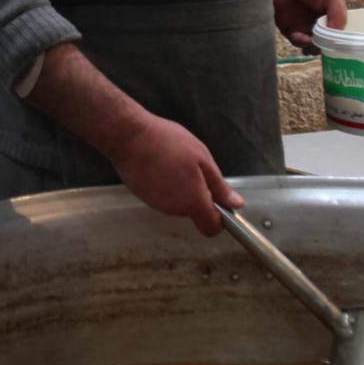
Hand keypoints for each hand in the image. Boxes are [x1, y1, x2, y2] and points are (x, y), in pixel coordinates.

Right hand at [105, 114, 242, 236]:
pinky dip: (167, 185)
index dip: (219, 219)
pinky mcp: (145, 197)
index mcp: (193, 202)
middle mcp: (175, 210)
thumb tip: (236, 205)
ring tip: (175, 163)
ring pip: (179, 204)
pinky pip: (164, 196)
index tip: (219, 202)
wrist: (128, 136)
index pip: (211, 228)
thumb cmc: (167, 143)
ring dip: (182, 188)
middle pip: (195, 212)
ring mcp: (158, 205)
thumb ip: (219, 186)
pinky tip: (161, 165)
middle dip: (199, 196)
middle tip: (194, 169)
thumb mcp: (202, 159)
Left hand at [274, 0, 347, 53]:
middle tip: (326, 47)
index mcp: (333, 16)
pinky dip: (302, 44)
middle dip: (328, 48)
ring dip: (315, 48)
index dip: (342, 41)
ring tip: (312, 42)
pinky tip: (300, 37)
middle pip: (329, 44)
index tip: (342, 46)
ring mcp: (307, 29)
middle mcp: (321, 25)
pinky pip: (299, 44)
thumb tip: (336, 36)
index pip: (342, 34)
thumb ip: (338, 14)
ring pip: (315, 47)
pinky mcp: (292, 32)